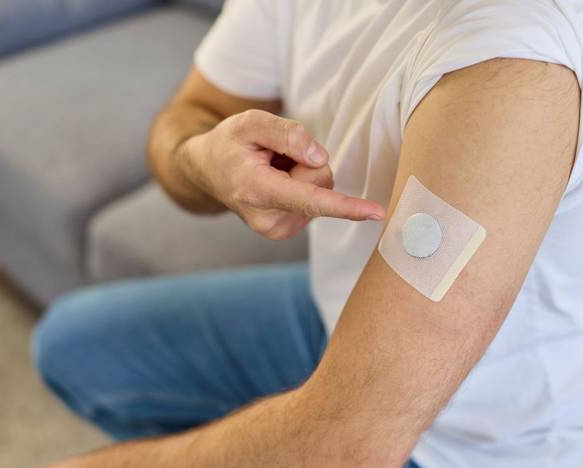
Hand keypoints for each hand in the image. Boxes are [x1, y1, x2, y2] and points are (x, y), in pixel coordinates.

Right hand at [181, 109, 385, 239]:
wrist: (207, 171)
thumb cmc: (229, 144)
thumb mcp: (249, 123)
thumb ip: (285, 133)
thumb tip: (318, 156)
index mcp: (258, 191)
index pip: (310, 199)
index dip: (347, 206)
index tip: (376, 212)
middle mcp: (270, 219)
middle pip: (322, 182)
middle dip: (306, 162)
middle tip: (273, 157)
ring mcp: (278, 229)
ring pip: (321, 190)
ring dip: (301, 174)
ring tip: (271, 170)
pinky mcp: (287, 230)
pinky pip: (315, 200)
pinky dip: (299, 186)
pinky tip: (275, 182)